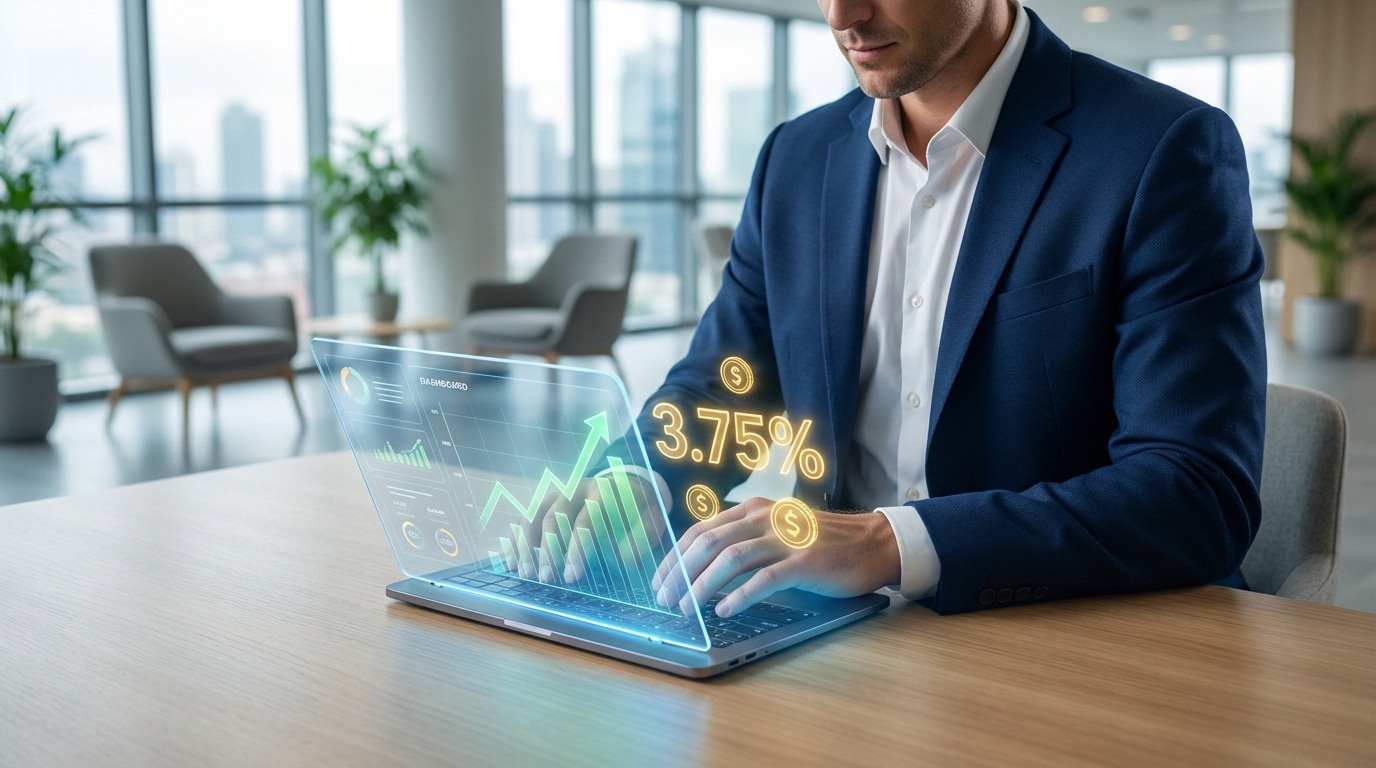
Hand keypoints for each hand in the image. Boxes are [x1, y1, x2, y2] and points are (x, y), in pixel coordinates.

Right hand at [505, 473, 662, 584]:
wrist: (626, 483)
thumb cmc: (638, 507)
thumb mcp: (651, 518)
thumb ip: (643, 536)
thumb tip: (625, 558)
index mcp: (602, 491)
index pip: (585, 519)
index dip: (577, 549)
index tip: (572, 576)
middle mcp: (574, 487)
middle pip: (553, 517)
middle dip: (547, 551)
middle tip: (545, 579)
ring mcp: (555, 493)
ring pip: (531, 515)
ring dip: (525, 546)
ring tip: (524, 573)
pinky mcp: (544, 501)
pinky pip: (523, 517)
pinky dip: (515, 539)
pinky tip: (512, 562)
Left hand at [650, 497, 899, 617]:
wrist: (872, 543)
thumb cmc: (821, 543)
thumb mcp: (775, 531)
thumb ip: (743, 541)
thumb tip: (699, 569)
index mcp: (752, 509)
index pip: (700, 530)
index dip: (674, 557)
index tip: (658, 581)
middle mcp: (765, 518)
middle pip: (709, 543)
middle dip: (680, 573)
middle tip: (665, 599)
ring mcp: (786, 538)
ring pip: (731, 559)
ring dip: (702, 586)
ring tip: (686, 608)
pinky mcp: (806, 561)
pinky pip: (765, 579)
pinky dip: (740, 596)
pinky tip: (724, 610)